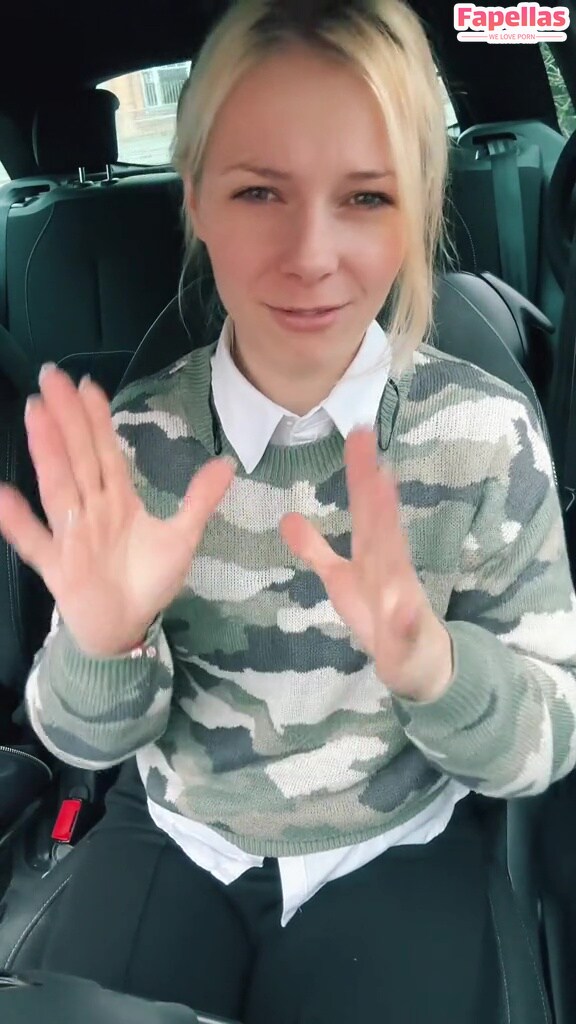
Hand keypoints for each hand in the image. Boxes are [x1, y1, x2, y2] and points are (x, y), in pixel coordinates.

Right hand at [0, 365, 235, 656]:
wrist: (126, 627)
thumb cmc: (147, 580)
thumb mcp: (181, 539)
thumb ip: (199, 501)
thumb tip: (228, 464)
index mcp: (118, 500)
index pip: (106, 452)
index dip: (97, 419)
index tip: (87, 385)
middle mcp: (91, 509)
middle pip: (78, 457)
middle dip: (67, 418)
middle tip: (52, 377)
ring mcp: (71, 534)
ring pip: (58, 486)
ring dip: (47, 451)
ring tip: (36, 414)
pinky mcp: (58, 566)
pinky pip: (34, 541)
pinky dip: (18, 521)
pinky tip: (3, 495)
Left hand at [280, 428, 452, 701]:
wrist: (420, 662)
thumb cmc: (380, 613)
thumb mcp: (341, 578)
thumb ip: (315, 549)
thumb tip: (286, 516)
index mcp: (374, 552)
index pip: (366, 507)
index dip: (360, 472)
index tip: (358, 432)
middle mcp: (391, 569)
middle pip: (383, 527)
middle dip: (378, 493)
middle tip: (375, 457)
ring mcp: (402, 603)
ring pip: (397, 569)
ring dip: (392, 540)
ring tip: (388, 504)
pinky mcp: (406, 639)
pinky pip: (405, 630)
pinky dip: (405, 621)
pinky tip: (403, 611)